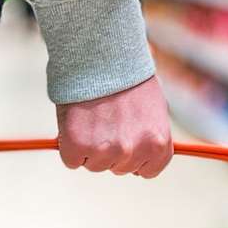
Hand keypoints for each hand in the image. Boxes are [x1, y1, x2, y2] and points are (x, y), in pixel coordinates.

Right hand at [55, 75, 173, 177]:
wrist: (100, 56)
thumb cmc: (126, 77)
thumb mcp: (153, 108)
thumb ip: (149, 135)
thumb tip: (142, 153)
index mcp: (157, 144)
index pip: (148, 171)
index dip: (135, 157)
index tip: (127, 142)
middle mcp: (132, 151)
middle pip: (119, 168)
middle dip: (112, 150)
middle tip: (107, 121)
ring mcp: (105, 151)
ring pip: (94, 165)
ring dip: (90, 148)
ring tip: (92, 118)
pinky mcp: (77, 147)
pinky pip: (72, 160)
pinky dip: (70, 146)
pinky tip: (77, 123)